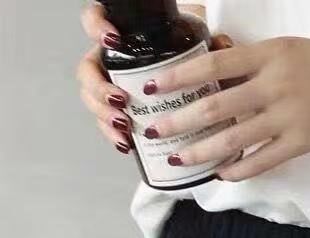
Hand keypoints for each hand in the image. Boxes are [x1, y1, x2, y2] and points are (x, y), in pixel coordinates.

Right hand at [76, 2, 232, 154]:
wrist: (201, 93)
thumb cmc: (194, 63)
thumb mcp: (200, 49)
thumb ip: (210, 45)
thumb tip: (222, 46)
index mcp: (126, 39)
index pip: (95, 21)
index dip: (95, 26)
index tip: (112, 40)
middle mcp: (114, 63)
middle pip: (87, 70)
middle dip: (98, 88)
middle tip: (120, 101)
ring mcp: (113, 89)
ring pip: (93, 100)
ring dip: (104, 116)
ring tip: (125, 128)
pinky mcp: (120, 115)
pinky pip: (107, 125)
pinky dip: (114, 136)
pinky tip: (126, 144)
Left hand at [140, 37, 309, 180]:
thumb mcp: (293, 49)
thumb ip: (258, 62)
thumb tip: (220, 75)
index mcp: (272, 53)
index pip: (215, 63)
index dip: (180, 75)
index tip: (153, 83)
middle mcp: (276, 84)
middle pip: (217, 104)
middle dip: (180, 118)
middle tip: (155, 129)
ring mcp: (290, 116)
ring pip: (235, 137)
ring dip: (203, 149)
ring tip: (180, 158)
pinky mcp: (304, 142)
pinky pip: (264, 159)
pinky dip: (240, 168)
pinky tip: (223, 174)